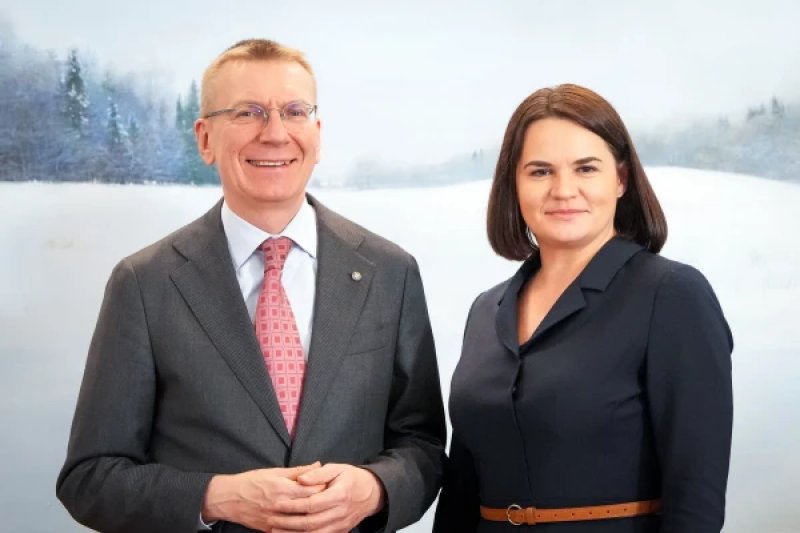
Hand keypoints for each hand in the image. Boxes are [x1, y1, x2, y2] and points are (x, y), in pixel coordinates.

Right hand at [201, 462, 324, 531]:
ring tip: (321, 511)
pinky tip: (308, 524)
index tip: (331, 485)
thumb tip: (318, 465)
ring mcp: (275, 520)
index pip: (312, 490)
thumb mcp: (274, 471)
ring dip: (313, 517)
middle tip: (330, 499)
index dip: (324, 488)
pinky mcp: (269, 530)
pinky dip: (300, 528)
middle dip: (322, 502)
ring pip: (301, 522)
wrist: (228, 498)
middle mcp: (280, 505)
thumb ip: (298, 471)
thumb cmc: (251, 481)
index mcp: (282, 487)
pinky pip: (289, 532)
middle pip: (309, 506)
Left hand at [269, 463, 385, 532]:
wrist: (371, 493)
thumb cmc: (351, 477)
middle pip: (311, 522)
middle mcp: (340, 513)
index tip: (277, 504)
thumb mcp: (337, 468)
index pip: (312, 504)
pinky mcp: (340, 531)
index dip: (293, 505)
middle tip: (271, 519)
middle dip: (288, 522)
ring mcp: (341, 525)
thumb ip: (318, 473)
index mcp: (339, 495)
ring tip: (276, 530)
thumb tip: (301, 479)